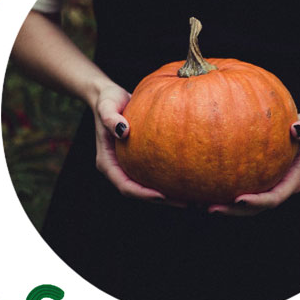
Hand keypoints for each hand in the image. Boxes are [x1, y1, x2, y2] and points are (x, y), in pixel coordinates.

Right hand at [92, 82, 183, 205]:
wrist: (111, 97)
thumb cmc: (107, 100)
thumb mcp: (106, 106)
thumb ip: (110, 118)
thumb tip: (123, 131)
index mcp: (107, 163)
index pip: (125, 186)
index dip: (143, 194)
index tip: (162, 195)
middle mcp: (118, 168)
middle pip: (139, 192)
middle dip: (161, 200)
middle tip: (186, 203)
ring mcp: (129, 165)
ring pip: (148, 186)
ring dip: (169, 194)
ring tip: (193, 196)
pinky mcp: (140, 160)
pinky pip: (155, 173)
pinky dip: (170, 178)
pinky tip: (190, 177)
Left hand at [208, 116, 299, 216]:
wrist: (299, 133)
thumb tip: (296, 129)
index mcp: (290, 183)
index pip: (274, 198)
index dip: (257, 203)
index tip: (239, 200)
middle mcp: (275, 189)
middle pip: (254, 209)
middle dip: (233, 211)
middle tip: (211, 209)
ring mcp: (263, 187)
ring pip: (242, 205)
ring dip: (223, 206)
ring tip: (199, 204)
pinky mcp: (252, 182)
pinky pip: (234, 188)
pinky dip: (219, 190)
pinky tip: (198, 187)